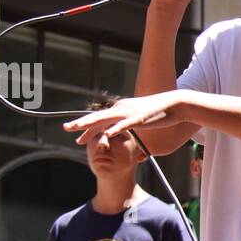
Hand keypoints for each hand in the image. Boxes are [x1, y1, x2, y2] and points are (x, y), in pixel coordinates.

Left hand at [64, 93, 180, 143]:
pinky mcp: (139, 118)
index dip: (86, 128)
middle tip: (65, 128)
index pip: (99, 120)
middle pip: (97, 118)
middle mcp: (121, 109)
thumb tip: (126, 132)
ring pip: (105, 119)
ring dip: (90, 125)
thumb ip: (129, 125)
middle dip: (80, 124)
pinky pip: (125, 125)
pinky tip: (106, 134)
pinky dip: (115, 129)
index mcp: (120, 109)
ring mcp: (129, 113)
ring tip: (77, 130)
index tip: (76, 136)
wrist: (175, 104)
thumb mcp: (140, 119)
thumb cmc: (159, 113)